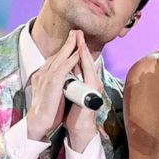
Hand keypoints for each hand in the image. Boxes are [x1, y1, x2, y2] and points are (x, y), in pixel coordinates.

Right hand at [26, 31, 81, 140]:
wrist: (39, 122)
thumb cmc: (47, 110)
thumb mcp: (51, 93)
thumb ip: (57, 84)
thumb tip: (65, 80)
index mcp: (42, 75)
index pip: (54, 59)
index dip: (63, 50)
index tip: (71, 41)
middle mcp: (43, 73)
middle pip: (57, 54)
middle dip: (67, 42)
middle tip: (75, 31)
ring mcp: (47, 76)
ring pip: (60, 57)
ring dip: (70, 46)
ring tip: (78, 36)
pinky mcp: (53, 82)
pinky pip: (64, 67)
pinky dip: (71, 59)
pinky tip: (78, 52)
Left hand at [65, 31, 101, 151]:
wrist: (80, 127)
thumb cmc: (75, 111)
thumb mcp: (72, 92)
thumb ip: (71, 81)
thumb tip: (65, 72)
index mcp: (87, 81)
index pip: (81, 62)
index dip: (78, 48)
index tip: (74, 36)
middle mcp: (93, 80)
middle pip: (86, 59)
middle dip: (81, 44)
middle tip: (77, 31)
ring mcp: (94, 84)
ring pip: (88, 63)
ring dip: (83, 49)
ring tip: (78, 37)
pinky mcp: (93, 89)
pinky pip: (88, 71)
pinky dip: (84, 60)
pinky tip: (80, 52)